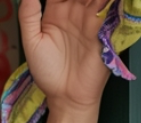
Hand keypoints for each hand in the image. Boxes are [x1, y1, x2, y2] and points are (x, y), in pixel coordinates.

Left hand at [19, 0, 112, 114]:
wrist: (67, 95)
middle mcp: (75, 10)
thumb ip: (28, 16)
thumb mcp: (32, 42)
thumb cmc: (48, 72)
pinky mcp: (106, 26)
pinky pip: (112, 7)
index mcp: (56, 10)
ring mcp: (92, 16)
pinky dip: (111, 2)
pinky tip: (101, 2)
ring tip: (85, 1)